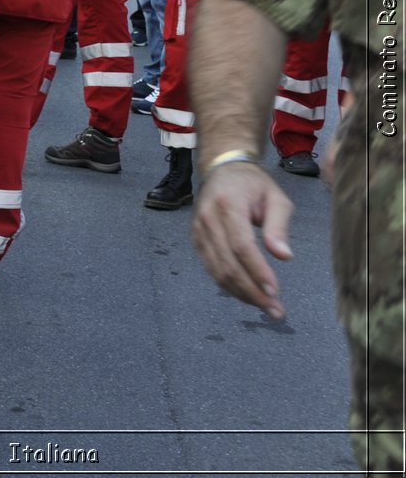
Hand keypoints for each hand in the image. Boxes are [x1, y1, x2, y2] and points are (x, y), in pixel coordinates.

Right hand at [191, 162, 292, 318]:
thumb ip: (279, 226)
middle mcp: (207, 219)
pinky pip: (211, 268)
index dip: (257, 271)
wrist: (222, 170)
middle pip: (228, 264)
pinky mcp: (196, 240)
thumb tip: (284, 257)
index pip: (241, 245)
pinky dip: (230, 285)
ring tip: (266, 306)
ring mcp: (198, 231)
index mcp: (228, 205)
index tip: (275, 291)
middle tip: (276, 310)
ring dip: (241, 293)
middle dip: (252, 291)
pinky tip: (248, 293)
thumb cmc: (253, 184)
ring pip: (217, 271)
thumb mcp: (276, 198)